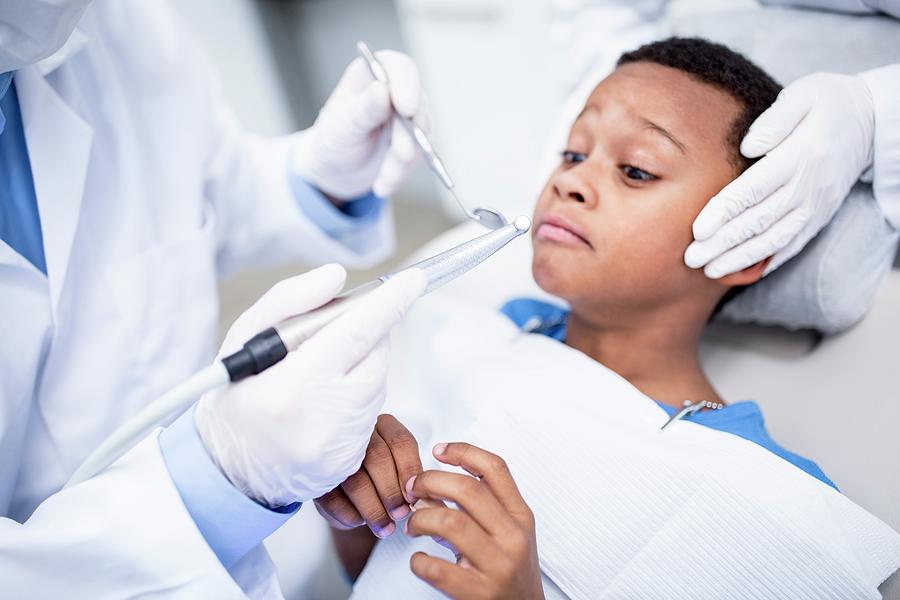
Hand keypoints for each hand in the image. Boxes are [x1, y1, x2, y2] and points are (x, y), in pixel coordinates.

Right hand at [195, 264, 425, 506]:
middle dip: (367, 333)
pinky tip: (322, 402)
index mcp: (292, 386)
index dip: (390, 303)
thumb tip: (336, 277)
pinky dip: (355, 396)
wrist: (225, 467)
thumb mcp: (245, 336)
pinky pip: (370, 412)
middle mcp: (322, 420)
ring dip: (360, 365)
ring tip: (318, 372)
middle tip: (335, 332)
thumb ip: (290, 300)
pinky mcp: (350, 461)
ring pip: (378, 381)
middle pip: (376, 355)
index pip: (357, 333)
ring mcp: (339, 446)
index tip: (413, 279)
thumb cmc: (233, 394)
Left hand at [293, 50, 427, 199]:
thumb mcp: (342, 126)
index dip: (408, 85)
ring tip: (381, 182)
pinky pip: (418, 158)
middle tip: (401, 155)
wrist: (337, 171)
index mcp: (372, 75)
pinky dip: (400, 174)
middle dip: (409, 135)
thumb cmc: (334, 139)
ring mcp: (409, 117)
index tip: (408, 108)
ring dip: (401, 162)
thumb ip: (364, 109)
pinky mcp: (416, 141)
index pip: (399, 68)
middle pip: (417, 105)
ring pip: (420, 137)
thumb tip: (383, 89)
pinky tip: (383, 185)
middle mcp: (395, 91)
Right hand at [315, 414, 422, 537]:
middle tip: (400, 515)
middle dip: (391, 492)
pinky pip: (332, 498)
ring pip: (354, 479)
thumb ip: (413, 480)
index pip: (401, 442)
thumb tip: (429, 501)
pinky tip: (359, 523)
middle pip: (377, 457)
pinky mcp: (316, 476)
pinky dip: (349, 515)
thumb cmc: (380, 477)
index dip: (409, 471)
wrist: (347, 488)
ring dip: (372, 509)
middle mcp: (356, 432)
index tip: (415, 497)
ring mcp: (333, 452)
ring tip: (385, 528)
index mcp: (383, 426)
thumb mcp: (399, 470)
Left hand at [404, 443, 543, 599]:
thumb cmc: (508, 572)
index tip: (438, 450)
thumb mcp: (503, 535)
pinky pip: (436, 568)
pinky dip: (418, 561)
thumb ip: (473, 510)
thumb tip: (428, 489)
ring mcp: (499, 566)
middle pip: (468, 489)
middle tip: (412, 489)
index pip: (495, 468)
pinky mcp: (480, 593)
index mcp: (521, 516)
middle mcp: (514, 537)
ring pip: (450, 523)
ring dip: (420, 519)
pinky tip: (418, 560)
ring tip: (412, 526)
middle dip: (430, 482)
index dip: (464, 451)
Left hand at [685, 72, 874, 277]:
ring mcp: (815, 205)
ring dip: (740, 258)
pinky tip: (742, 272)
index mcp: (799, 156)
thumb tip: (746, 147)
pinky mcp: (820, 216)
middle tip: (692, 259)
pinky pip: (793, 244)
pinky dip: (768, 260)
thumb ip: (775, 120)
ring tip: (710, 271)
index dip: (724, 213)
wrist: (870, 120)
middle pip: (758, 221)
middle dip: (723, 244)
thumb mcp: (804, 96)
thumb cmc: (826, 103)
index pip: (754, 190)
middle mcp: (807, 187)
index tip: (698, 231)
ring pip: (774, 239)